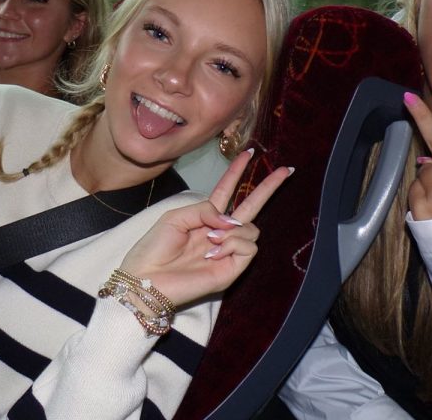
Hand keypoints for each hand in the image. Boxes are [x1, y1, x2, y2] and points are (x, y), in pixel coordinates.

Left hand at [118, 149, 292, 307]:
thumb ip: (204, 209)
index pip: (227, 190)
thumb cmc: (153, 248)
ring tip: (210, 240)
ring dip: (233, 230)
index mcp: (205, 217)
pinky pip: (248, 248)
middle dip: (268, 187)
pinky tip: (214, 253)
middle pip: (252, 206)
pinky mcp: (232, 270)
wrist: (146, 279)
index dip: (237, 171)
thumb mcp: (176, 217)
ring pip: (252, 229)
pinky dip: (233, 245)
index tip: (248, 153)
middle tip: (286, 170)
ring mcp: (228, 252)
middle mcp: (220, 233)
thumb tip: (230, 220)